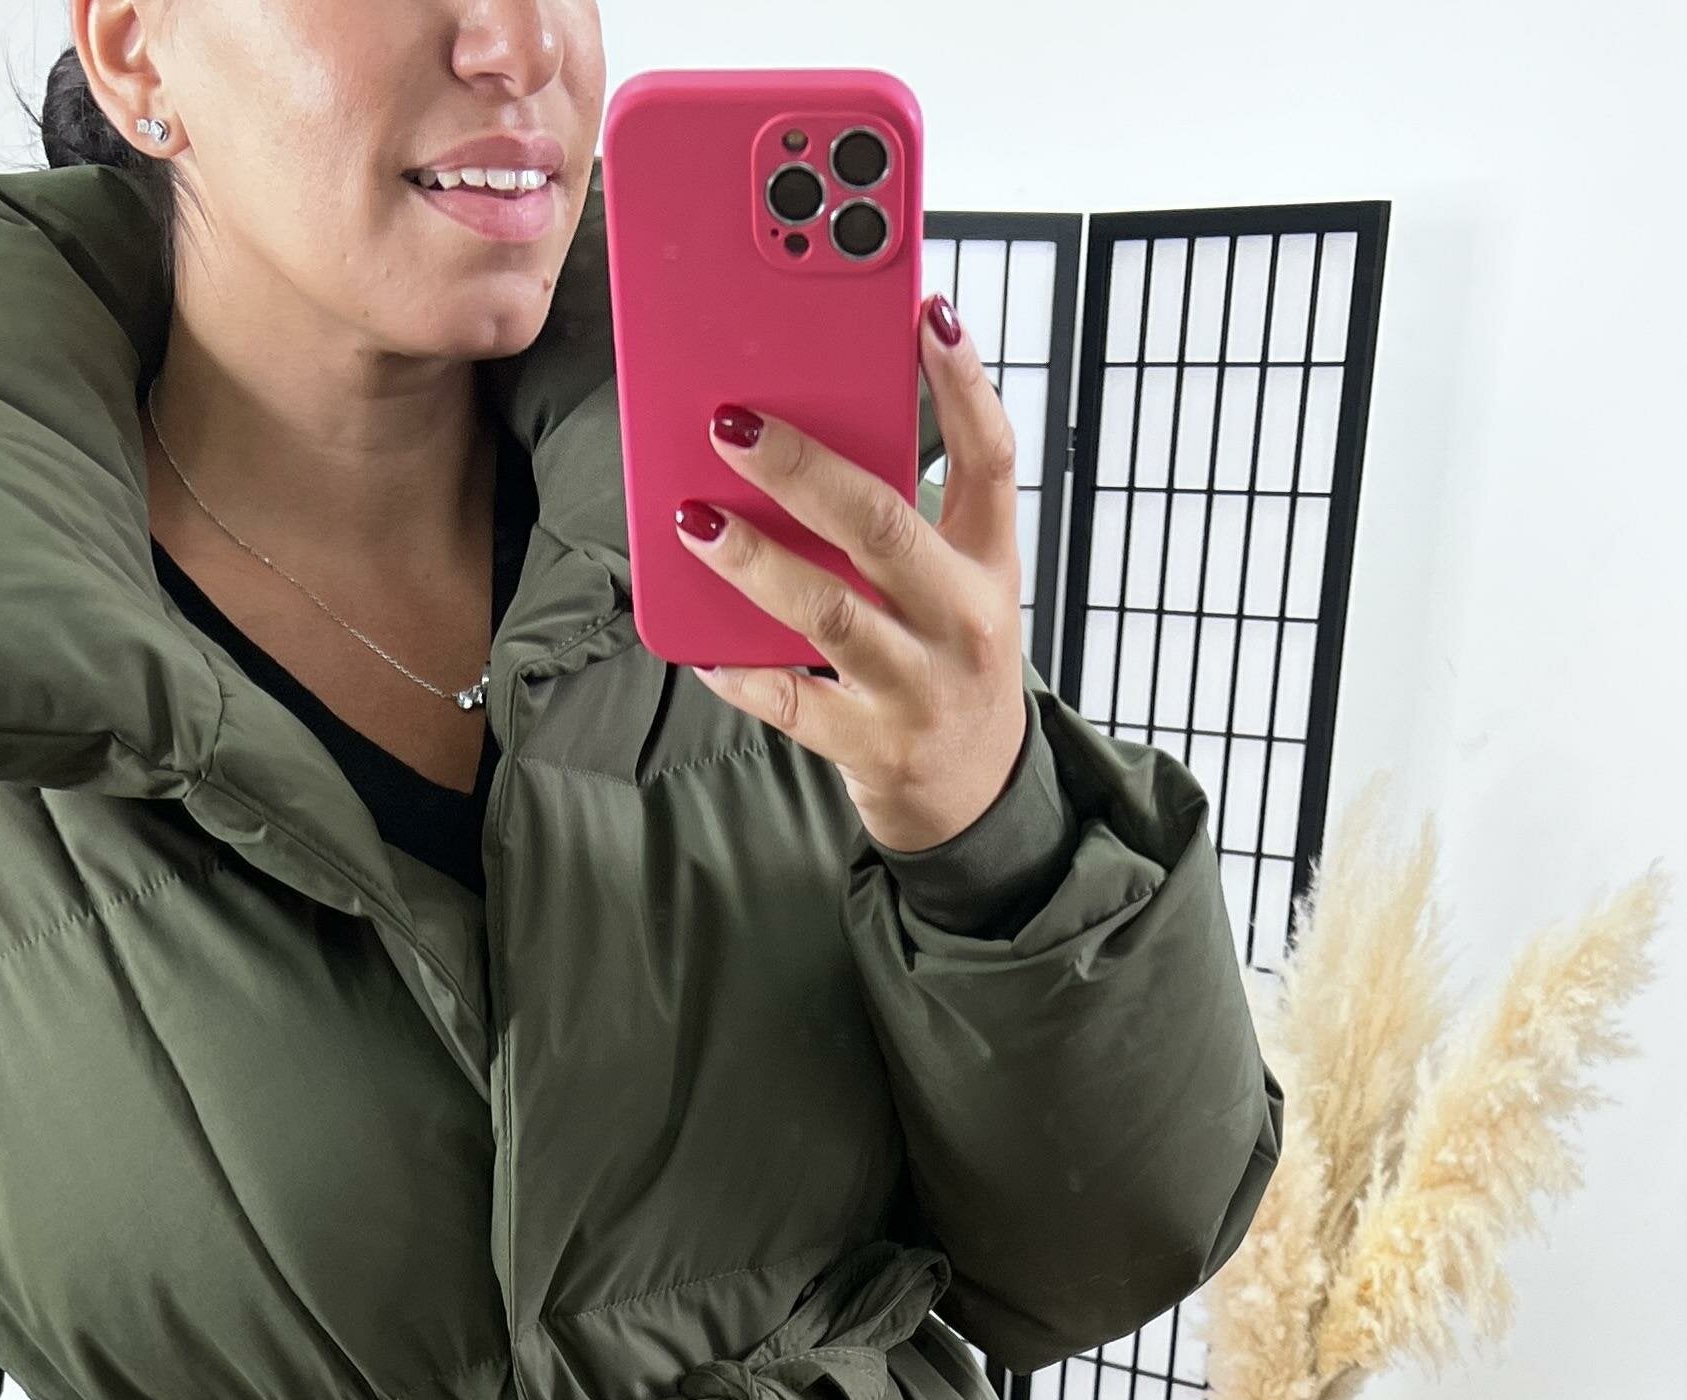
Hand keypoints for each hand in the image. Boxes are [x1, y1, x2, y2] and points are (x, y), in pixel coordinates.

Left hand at [679, 294, 1026, 858]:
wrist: (972, 795)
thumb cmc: (947, 662)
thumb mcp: (959, 584)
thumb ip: (909, 515)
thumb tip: (815, 423)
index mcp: (989, 564)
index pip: (991, 460)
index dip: (963, 385)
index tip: (926, 317)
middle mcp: (960, 621)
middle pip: (882, 528)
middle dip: (804, 470)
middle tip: (734, 424)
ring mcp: (916, 688)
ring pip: (829, 612)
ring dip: (755, 563)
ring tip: (695, 519)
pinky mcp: (871, 746)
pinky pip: (793, 704)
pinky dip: (741, 673)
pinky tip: (699, 646)